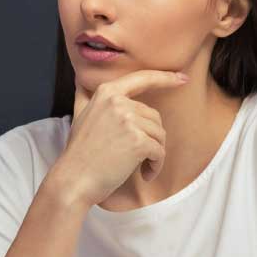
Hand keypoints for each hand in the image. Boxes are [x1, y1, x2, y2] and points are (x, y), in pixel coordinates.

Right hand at [50, 69, 188, 207]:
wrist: (74, 179)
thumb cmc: (79, 152)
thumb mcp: (79, 116)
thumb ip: (84, 96)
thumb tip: (80, 78)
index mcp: (107, 92)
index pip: (142, 78)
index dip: (165, 77)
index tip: (182, 78)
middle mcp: (118, 102)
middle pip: (154, 116)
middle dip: (151, 137)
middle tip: (137, 156)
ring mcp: (128, 120)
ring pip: (159, 134)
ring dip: (154, 153)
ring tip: (139, 166)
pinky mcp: (138, 141)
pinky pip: (159, 151)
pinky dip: (155, 165)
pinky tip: (144, 174)